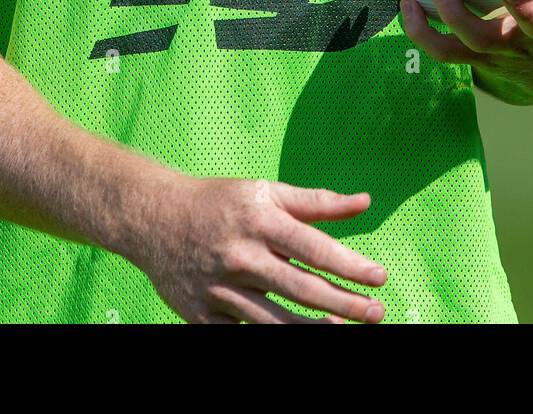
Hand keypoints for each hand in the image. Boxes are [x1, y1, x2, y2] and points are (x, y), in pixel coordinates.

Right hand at [129, 172, 387, 323]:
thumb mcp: (264, 191)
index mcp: (259, 220)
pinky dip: (268, 340)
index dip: (351, 265)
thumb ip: (316, 202)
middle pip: (301, 289)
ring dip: (314, 332)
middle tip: (377, 313)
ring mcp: (219, 288)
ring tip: (344, 331)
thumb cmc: (218, 202)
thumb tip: (364, 202)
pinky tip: (297, 339)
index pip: (314, 248)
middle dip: (345, 304)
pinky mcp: (201, 316)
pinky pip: (240, 336)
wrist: (152, 217)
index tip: (380, 277)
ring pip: (275, 322)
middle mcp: (241, 255)